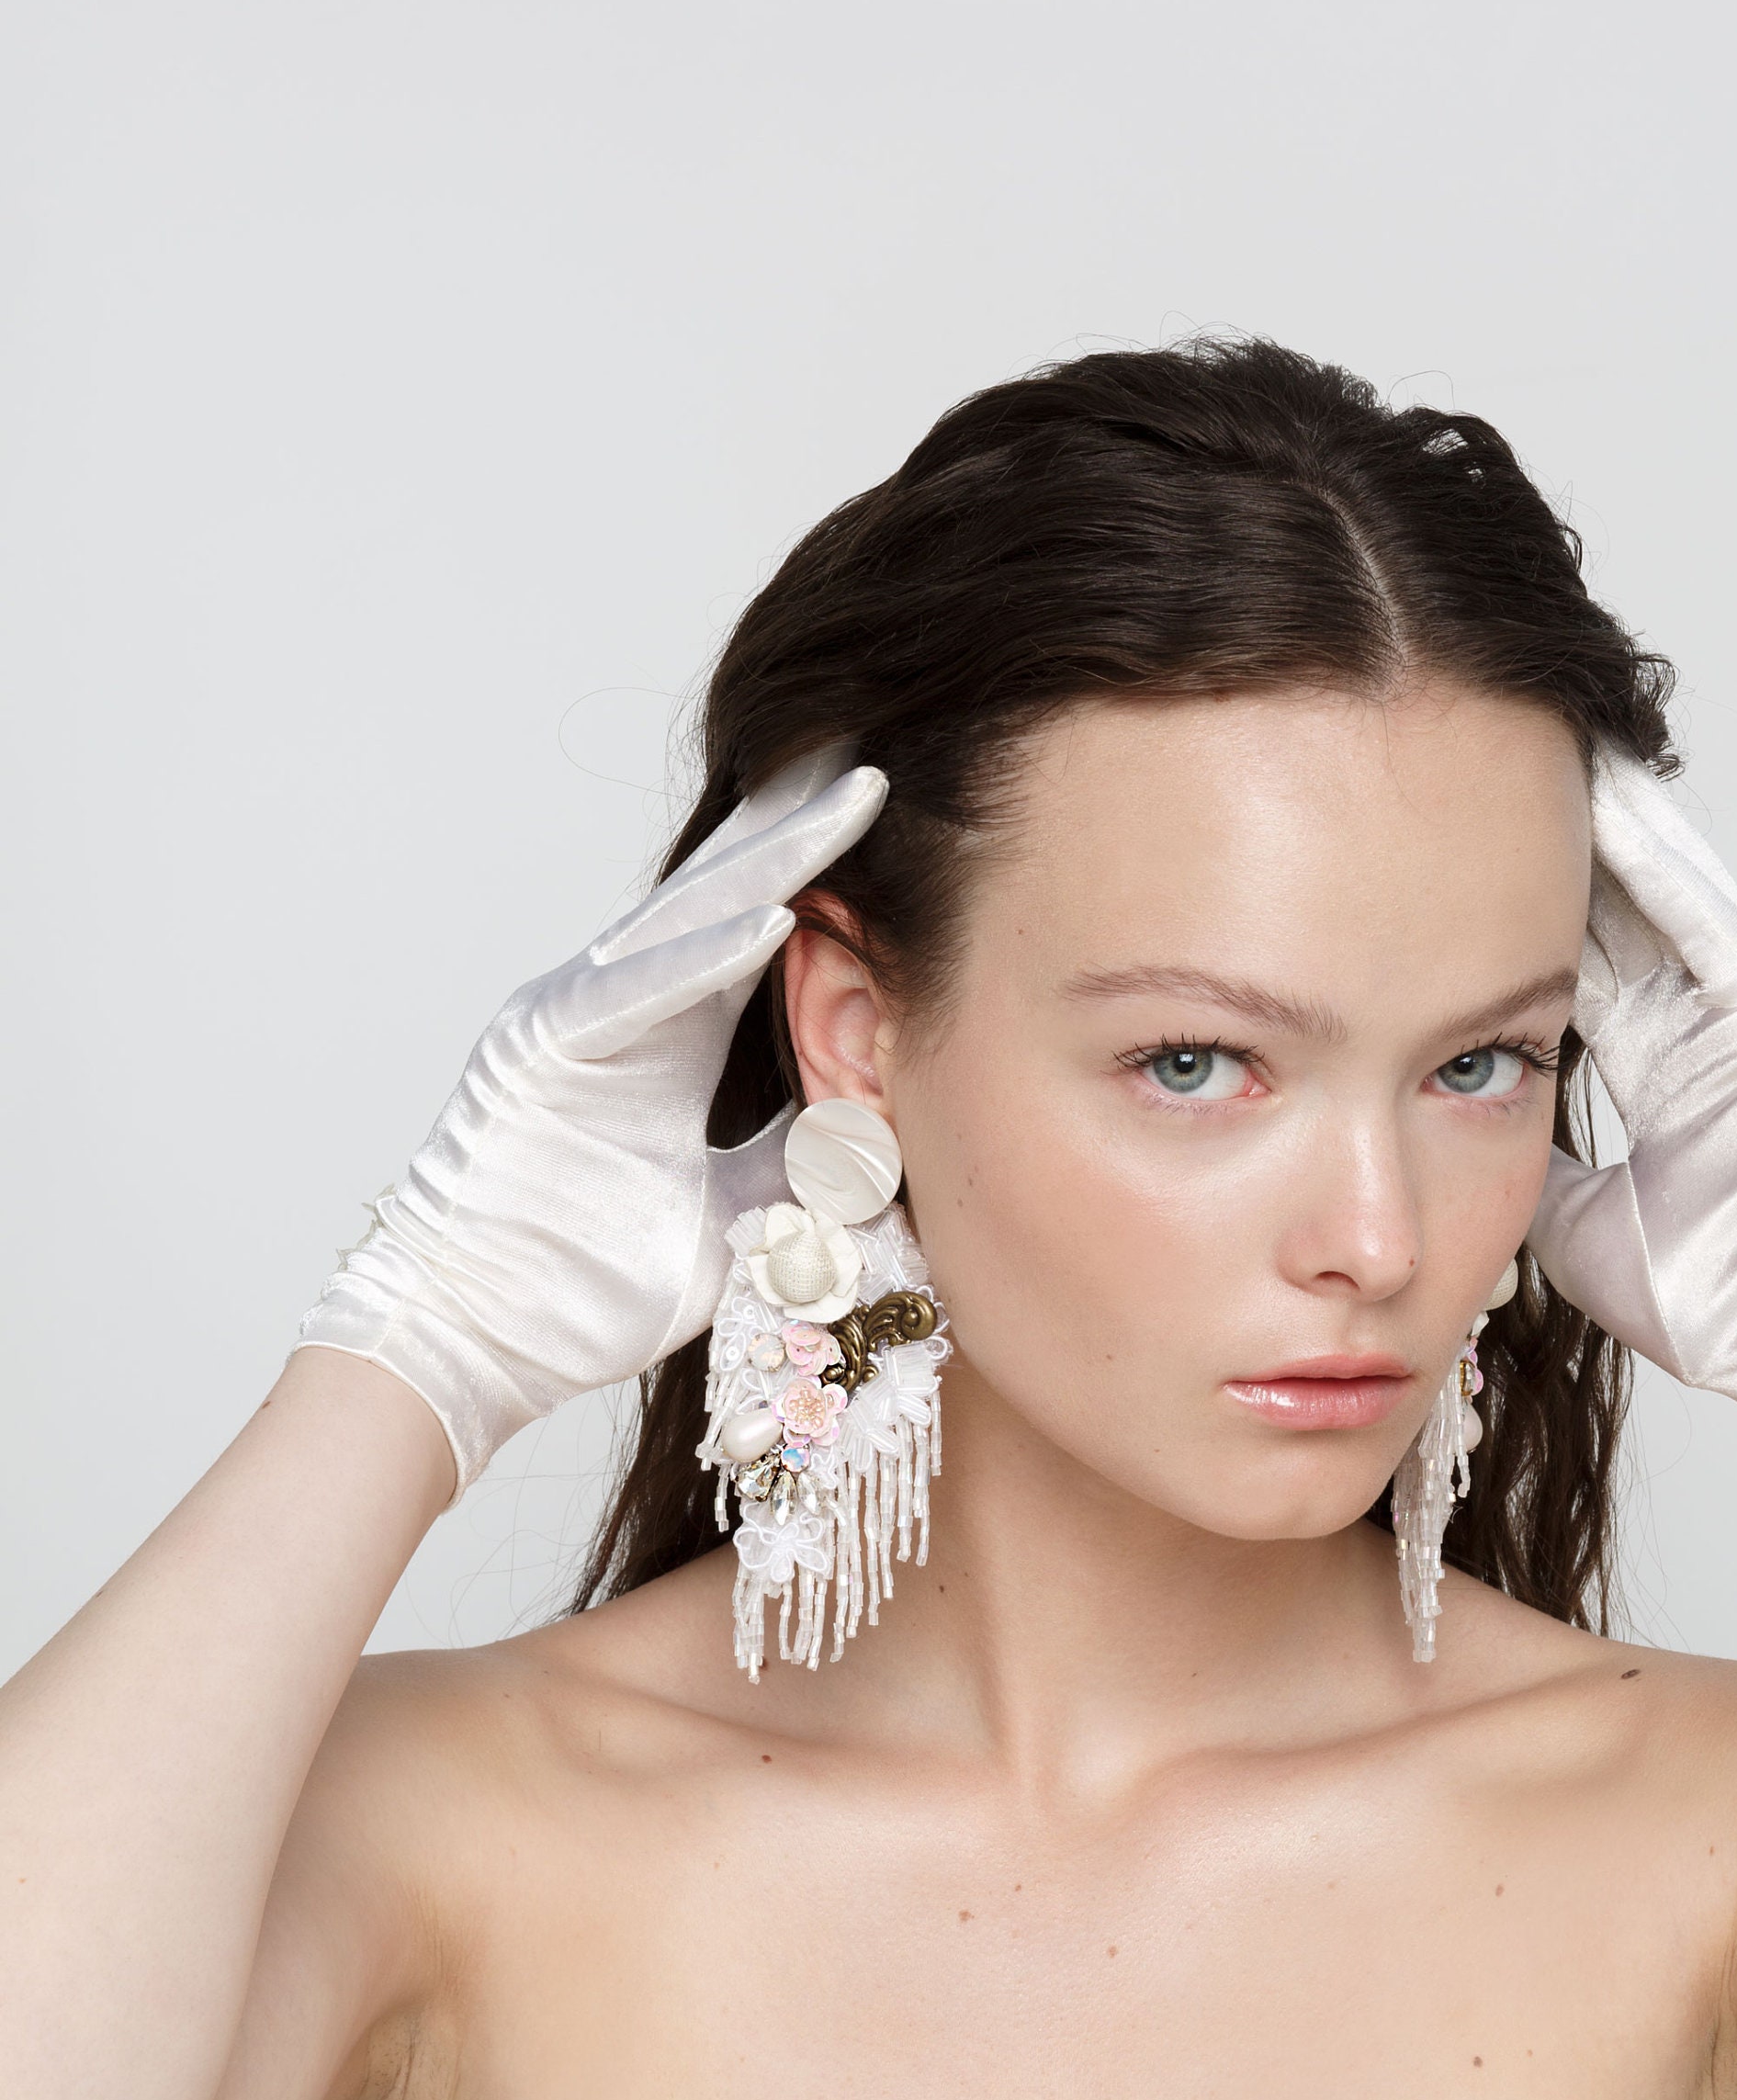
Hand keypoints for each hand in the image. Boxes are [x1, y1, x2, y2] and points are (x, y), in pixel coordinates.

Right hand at [296, 748, 885, 1498]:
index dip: (825, 875)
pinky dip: (706, 956)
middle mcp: (618, 1009)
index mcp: (666, 1040)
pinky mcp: (541, 1050)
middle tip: (884, 754)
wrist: (473, 1344)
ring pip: (688, 920)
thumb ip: (800, 1164)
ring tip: (853, 793)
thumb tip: (890, 1134)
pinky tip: (777, 915)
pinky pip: (637, 991)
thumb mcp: (736, 1218)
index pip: (759, 934)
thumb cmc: (585, 1289)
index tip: (901, 821)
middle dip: (807, 826)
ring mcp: (573, 1019)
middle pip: (729, 895)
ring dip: (776, 858)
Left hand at [1525, 749, 1736, 1516]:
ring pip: (1659, 897)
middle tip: (1484, 768)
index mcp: (1663, 1076)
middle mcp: (1700, 1030)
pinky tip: (1613, 802)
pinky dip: (1661, 864)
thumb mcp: (1583, 1228)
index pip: (1574, 970)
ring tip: (1545, 744)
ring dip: (1606, 827)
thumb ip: (1534, 1168)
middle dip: (1551, 849)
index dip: (1515, 917)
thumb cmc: (1726, 1301)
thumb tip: (1465, 1134)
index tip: (1443, 865)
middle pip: (1611, 914)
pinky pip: (1707, 922)